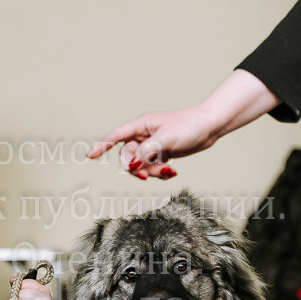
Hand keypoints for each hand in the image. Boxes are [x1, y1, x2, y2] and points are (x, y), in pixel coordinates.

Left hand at [15, 278, 51, 299]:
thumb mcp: (22, 299)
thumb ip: (18, 288)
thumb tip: (13, 279)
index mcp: (43, 291)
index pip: (30, 282)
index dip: (21, 286)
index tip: (18, 291)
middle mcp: (46, 298)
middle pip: (28, 290)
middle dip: (20, 297)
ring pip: (29, 298)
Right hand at [87, 105, 218, 177]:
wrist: (210, 127)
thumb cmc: (189, 126)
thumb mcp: (165, 140)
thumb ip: (146, 153)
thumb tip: (131, 165)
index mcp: (141, 125)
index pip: (116, 136)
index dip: (102, 145)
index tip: (90, 156)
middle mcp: (143, 135)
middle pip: (127, 156)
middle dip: (136, 167)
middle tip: (147, 175)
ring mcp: (152, 145)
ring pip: (140, 164)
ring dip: (151, 171)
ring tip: (168, 170)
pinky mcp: (161, 153)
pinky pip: (152, 167)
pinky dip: (160, 172)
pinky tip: (172, 171)